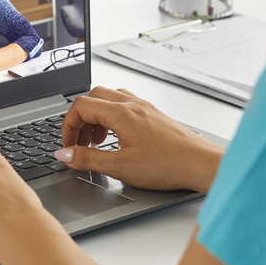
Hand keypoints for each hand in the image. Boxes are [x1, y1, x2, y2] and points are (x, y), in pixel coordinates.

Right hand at [56, 87, 222, 192]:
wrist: (200, 164)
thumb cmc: (167, 165)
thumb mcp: (120, 166)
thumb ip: (88, 159)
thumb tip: (65, 154)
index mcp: (121, 113)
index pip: (81, 106)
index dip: (68, 126)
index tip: (68, 146)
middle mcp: (132, 104)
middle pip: (93, 98)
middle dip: (80, 120)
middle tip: (79, 143)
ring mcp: (144, 107)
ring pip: (109, 99)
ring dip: (96, 118)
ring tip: (97, 143)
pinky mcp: (153, 115)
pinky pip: (125, 105)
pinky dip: (112, 118)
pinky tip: (117, 138)